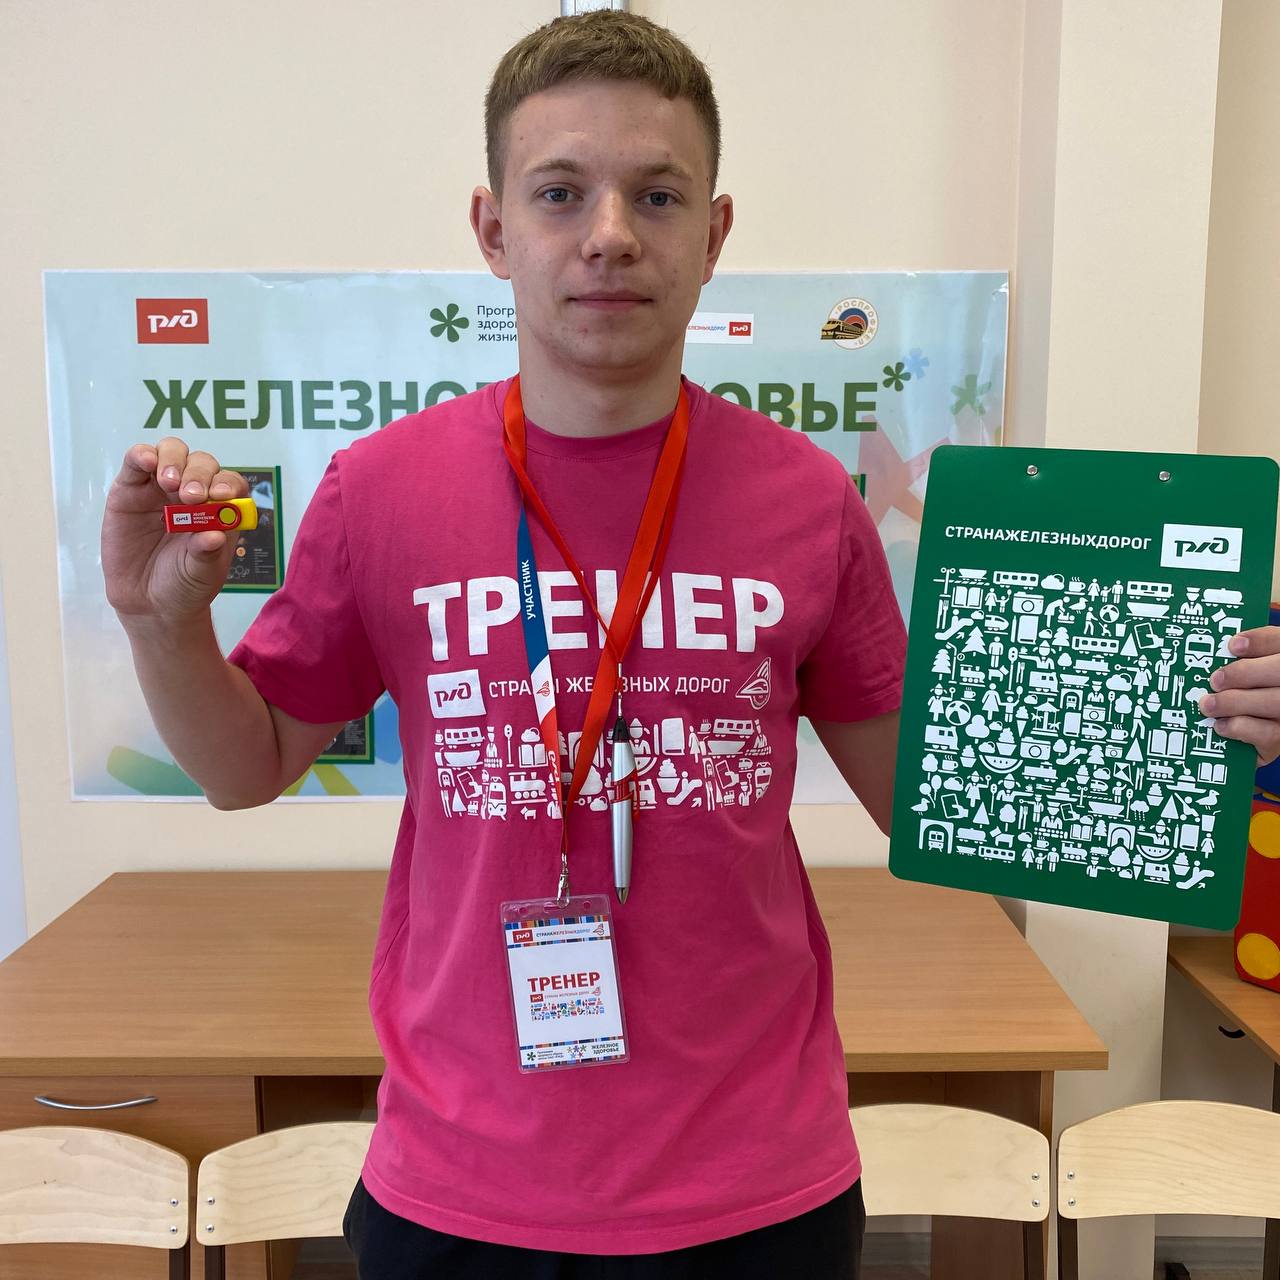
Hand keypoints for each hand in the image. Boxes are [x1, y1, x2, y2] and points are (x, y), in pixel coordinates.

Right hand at [101, 439, 248, 624]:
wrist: (148, 602)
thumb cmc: (184, 584)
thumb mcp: (201, 573)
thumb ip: (207, 553)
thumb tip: (214, 535)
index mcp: (220, 509)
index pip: (230, 484)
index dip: (227, 484)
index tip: (221, 496)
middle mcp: (193, 493)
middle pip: (202, 464)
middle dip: (199, 474)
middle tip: (191, 496)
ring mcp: (160, 488)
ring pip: (171, 453)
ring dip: (173, 461)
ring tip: (169, 483)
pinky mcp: (130, 489)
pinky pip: (136, 462)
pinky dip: (142, 455)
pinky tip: (146, 461)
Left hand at [1198, 625, 1279, 766]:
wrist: (1260, 734)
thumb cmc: (1249, 693)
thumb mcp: (1249, 671)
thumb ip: (1242, 659)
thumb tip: (1216, 649)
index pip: (1278, 642)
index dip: (1259, 641)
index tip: (1233, 645)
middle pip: (1278, 671)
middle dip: (1244, 673)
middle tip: (1215, 680)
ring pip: (1272, 702)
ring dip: (1234, 702)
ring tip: (1208, 704)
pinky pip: (1267, 733)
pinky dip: (1240, 727)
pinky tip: (1220, 725)